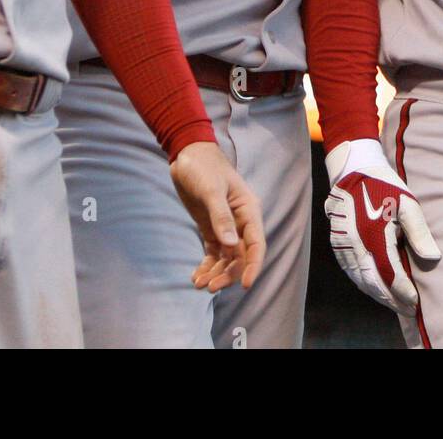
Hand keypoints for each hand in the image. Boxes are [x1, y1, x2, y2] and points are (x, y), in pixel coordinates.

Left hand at [169, 141, 265, 291]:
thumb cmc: (203, 166)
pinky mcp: (211, 228)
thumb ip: (221, 216)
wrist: (186, 154)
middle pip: (241, 256)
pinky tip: (196, 277)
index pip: (256, 244)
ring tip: (199, 284)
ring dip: (216, 273)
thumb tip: (230, 244)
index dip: (253, 266)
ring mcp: (226, 226)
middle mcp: (240, 221)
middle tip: (210, 287)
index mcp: (248, 210)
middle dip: (228, 274)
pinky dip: (206, 266)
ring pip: (227, 258)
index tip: (244, 285)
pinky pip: (213, 253)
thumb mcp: (211, 190)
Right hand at [324, 138, 440, 315]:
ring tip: (394, 304)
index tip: (416, 303)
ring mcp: (343, 244)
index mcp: (373, 235)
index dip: (403, 292)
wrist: (352, 168)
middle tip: (408, 311)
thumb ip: (419, 232)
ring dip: (377, 295)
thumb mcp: (407, 204)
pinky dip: (363, 283)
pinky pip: (350, 271)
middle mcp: (355, 243)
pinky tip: (374, 288)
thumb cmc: (384, 185)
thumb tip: (433, 258)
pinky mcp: (337, 242)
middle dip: (391, 300)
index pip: (390, 274)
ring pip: (360, 279)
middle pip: (373, 282)